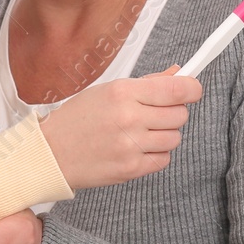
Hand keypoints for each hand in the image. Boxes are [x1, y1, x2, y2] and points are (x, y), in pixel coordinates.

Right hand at [39, 65, 201, 189]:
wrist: (51, 153)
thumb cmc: (76, 120)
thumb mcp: (107, 91)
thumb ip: (146, 84)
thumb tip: (177, 75)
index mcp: (123, 92)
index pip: (177, 89)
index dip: (192, 88)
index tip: (193, 90)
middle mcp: (129, 118)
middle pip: (180, 115)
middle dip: (172, 113)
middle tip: (154, 114)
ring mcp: (131, 145)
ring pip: (175, 138)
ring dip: (164, 135)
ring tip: (141, 133)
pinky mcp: (131, 169)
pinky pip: (163, 159)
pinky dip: (155, 154)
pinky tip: (136, 148)